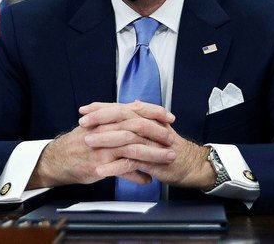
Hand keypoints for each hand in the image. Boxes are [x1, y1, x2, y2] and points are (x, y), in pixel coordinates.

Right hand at [27, 101, 175, 187]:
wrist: (58, 159)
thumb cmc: (81, 141)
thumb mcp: (99, 123)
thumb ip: (119, 115)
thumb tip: (138, 105)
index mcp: (107, 117)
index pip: (134, 109)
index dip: (154, 112)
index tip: (170, 116)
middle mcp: (106, 129)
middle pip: (136, 127)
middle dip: (157, 133)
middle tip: (172, 139)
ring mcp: (103, 147)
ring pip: (133, 148)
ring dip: (153, 154)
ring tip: (168, 159)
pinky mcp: (99, 164)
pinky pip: (122, 169)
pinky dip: (137, 175)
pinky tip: (148, 179)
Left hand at [80, 102, 215, 189]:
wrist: (191, 164)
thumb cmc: (170, 147)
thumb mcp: (157, 128)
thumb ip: (144, 115)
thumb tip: (134, 102)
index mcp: (147, 118)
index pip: (121, 107)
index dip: (102, 107)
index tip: (84, 110)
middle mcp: (149, 127)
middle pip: (123, 117)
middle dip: (101, 118)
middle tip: (83, 123)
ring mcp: (151, 143)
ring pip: (126, 137)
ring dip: (105, 140)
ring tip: (87, 143)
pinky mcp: (152, 161)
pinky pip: (131, 162)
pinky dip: (115, 166)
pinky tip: (101, 170)